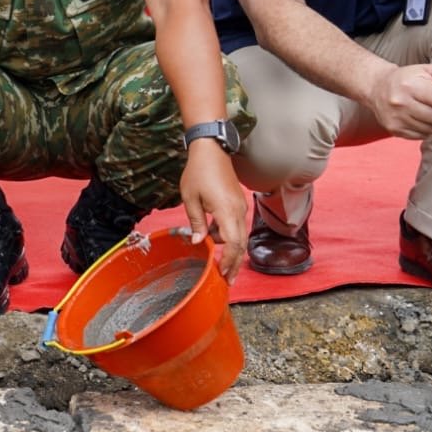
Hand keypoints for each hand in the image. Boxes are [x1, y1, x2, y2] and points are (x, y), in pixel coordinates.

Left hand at [178, 142, 247, 282]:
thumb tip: (200, 243)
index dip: (229, 261)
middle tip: (227, 280)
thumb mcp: (190, 198)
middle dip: (234, 263)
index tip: (221, 274)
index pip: (233, 243)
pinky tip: (216, 241)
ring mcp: (240, 207)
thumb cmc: (198, 172)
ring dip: (232, 252)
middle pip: (241, 244)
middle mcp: (238, 211)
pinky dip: (230, 238)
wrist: (212, 150)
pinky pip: (237, 226)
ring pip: (240, 236)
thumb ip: (196, 222)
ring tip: (221, 266)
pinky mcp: (238, 204)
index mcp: (226, 210)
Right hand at [363, 63, 431, 139]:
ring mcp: (397, 119)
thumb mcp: (429, 71)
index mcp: (409, 85)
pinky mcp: (395, 130)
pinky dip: (426, 128)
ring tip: (429, 109)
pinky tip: (419, 117)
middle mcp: (401, 103)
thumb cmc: (407, 78)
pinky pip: (423, 135)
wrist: (377, 87)